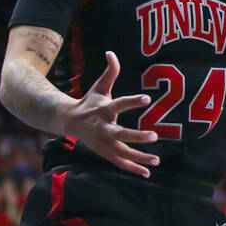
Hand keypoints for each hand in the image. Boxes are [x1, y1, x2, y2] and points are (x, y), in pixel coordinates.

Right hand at [60, 52, 159, 176]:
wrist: (68, 121)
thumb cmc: (90, 102)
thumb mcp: (99, 87)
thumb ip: (109, 72)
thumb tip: (111, 52)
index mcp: (104, 110)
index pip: (120, 104)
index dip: (133, 101)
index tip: (148, 98)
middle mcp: (104, 128)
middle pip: (121, 133)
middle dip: (137, 136)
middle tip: (155, 135)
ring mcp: (104, 143)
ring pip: (122, 152)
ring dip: (139, 157)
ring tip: (157, 160)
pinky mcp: (105, 153)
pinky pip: (120, 163)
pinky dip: (132, 169)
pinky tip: (147, 173)